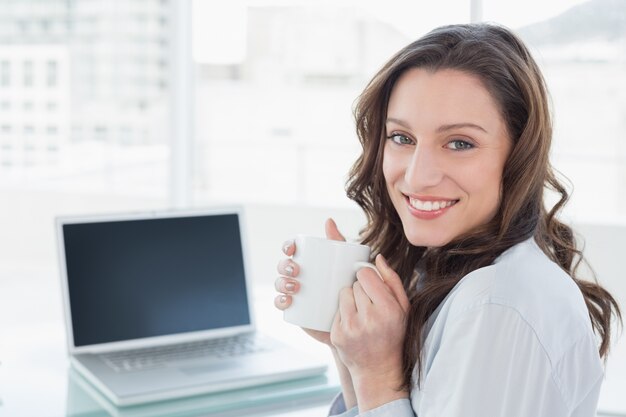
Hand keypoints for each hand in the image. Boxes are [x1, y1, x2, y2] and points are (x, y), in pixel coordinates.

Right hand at [274, 218, 345, 345]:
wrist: (355, 314)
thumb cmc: (348, 283)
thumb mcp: (344, 260)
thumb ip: (338, 241)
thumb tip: (328, 220)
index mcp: (307, 261)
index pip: (291, 250)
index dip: (287, 246)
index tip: (292, 249)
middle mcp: (298, 275)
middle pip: (283, 267)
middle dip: (284, 266)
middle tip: (296, 270)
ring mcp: (295, 293)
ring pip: (280, 284)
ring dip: (281, 283)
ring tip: (295, 287)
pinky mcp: (296, 309)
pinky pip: (282, 304)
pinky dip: (280, 301)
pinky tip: (287, 301)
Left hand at [330, 254, 409, 410]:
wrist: (379, 369)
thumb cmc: (393, 333)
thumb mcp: (403, 308)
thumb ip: (392, 280)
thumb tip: (378, 257)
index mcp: (388, 309)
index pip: (365, 275)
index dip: (367, 277)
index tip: (370, 285)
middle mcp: (370, 319)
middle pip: (354, 285)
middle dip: (360, 290)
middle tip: (367, 304)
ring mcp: (351, 328)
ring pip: (342, 295)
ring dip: (349, 299)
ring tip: (360, 313)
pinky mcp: (337, 336)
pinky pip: (335, 311)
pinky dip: (342, 314)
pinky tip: (353, 325)